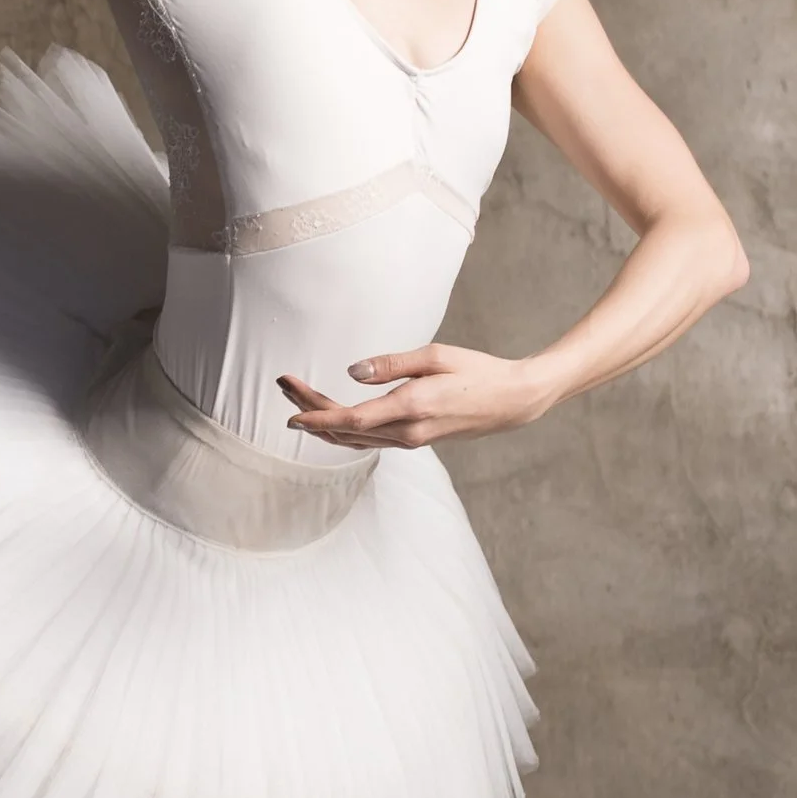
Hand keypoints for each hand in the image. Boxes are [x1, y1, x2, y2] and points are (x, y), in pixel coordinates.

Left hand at [279, 344, 554, 449]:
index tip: (290, 409)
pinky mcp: (414, 440)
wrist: (512, 401)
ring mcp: (411, 440)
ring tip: (297, 400)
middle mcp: (407, 432)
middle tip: (284, 385)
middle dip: (310, 410)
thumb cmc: (477, 371)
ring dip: (323, 422)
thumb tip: (352, 371)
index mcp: (411, 408)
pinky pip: (369, 442)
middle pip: (345, 429)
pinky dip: (343, 431)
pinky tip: (328, 419)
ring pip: (354, 440)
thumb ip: (391, 364)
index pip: (351, 419)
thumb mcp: (434, 356)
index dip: (317, 415)